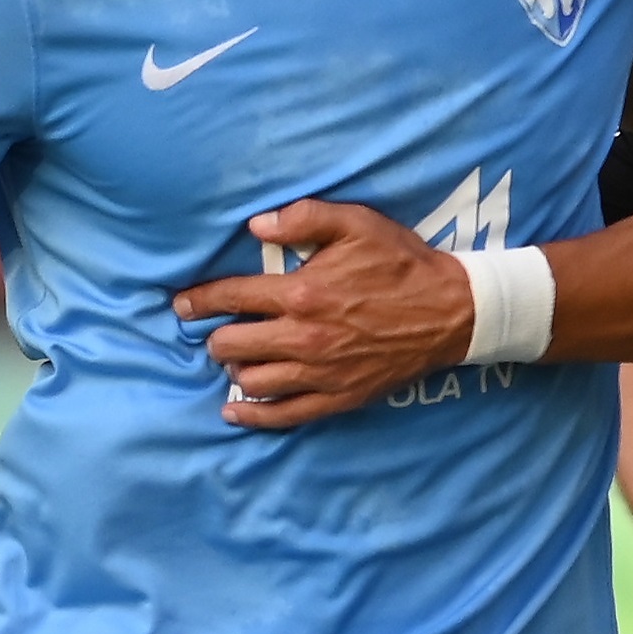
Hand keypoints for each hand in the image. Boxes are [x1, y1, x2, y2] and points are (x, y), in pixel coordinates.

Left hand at [174, 203, 470, 425]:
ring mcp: (319, 372)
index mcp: (301, 292)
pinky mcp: (337, 397)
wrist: (451, 311)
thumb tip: (256, 226)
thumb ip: (303, 218)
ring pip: (251, 380)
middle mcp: (303, 337)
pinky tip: (234, 409)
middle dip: (215, 336)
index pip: (230, 298)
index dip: (198, 301)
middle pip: (231, 344)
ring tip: (235, 357)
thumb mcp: (356, 223)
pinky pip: (283, 415)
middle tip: (217, 330)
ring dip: (234, 368)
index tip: (181, 304)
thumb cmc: (402, 263)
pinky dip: (252, 415)